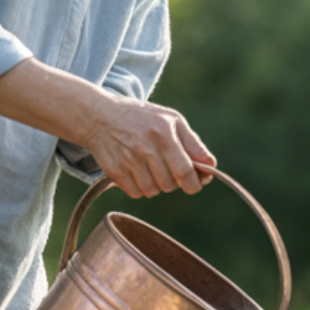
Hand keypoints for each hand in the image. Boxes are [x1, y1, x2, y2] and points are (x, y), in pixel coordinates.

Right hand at [84, 97, 214, 198]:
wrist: (99, 116)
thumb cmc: (143, 118)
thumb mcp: (172, 120)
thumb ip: (193, 144)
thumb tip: (210, 165)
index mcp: (164, 133)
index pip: (186, 171)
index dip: (194, 183)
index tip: (195, 182)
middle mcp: (146, 147)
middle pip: (170, 184)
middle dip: (175, 182)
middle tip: (169, 170)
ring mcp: (128, 160)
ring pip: (153, 191)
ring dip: (157, 185)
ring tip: (151, 168)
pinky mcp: (114, 170)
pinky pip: (136, 193)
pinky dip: (140, 188)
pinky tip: (137, 171)